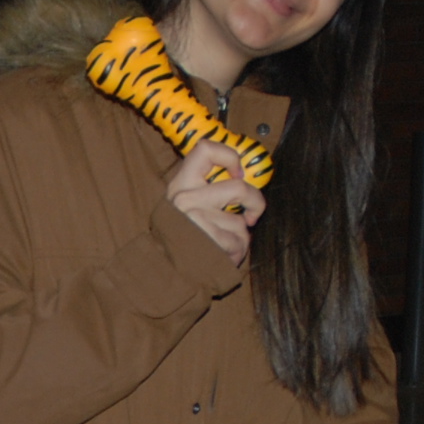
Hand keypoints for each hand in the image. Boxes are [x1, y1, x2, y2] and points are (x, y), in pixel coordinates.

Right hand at [165, 140, 259, 264]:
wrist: (167, 275)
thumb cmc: (183, 240)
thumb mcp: (185, 207)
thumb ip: (207, 190)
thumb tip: (242, 178)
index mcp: (180, 184)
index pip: (206, 148)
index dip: (230, 157)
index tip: (238, 174)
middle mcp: (184, 198)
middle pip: (239, 187)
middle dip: (255, 203)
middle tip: (252, 215)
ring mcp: (195, 218)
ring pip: (240, 221)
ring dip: (240, 236)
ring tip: (224, 245)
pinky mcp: (208, 239)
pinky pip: (239, 241)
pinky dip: (237, 252)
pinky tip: (222, 256)